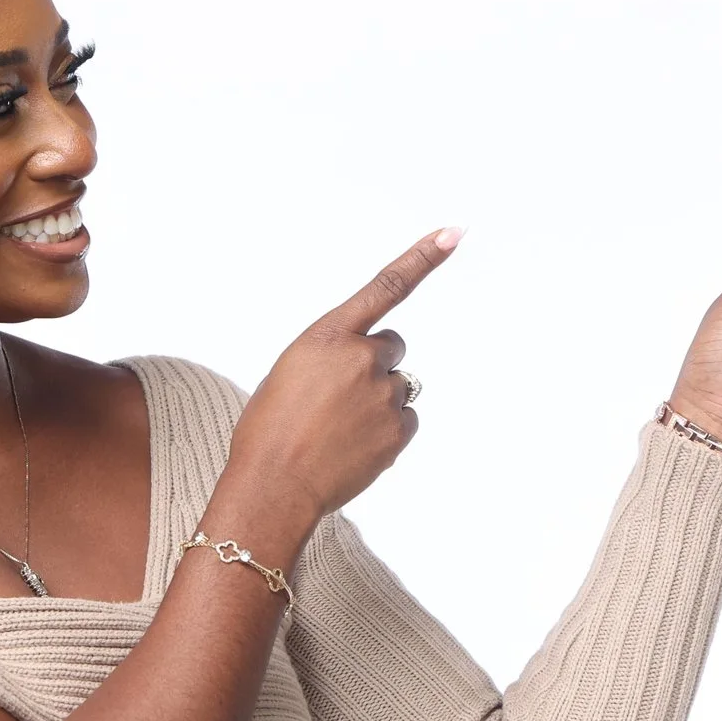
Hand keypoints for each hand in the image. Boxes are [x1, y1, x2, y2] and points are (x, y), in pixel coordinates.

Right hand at [232, 227, 460, 520]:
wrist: (273, 486)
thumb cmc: (268, 432)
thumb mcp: (289, 373)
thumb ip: (330, 358)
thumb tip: (360, 370)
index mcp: (327, 336)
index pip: (384, 287)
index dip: (422, 258)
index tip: (453, 234)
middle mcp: (362, 358)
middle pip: (391, 349)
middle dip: (374, 367)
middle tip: (338, 400)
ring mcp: (384, 394)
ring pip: (396, 388)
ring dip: (376, 403)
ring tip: (338, 430)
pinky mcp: (398, 430)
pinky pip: (404, 421)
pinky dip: (385, 432)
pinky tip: (353, 447)